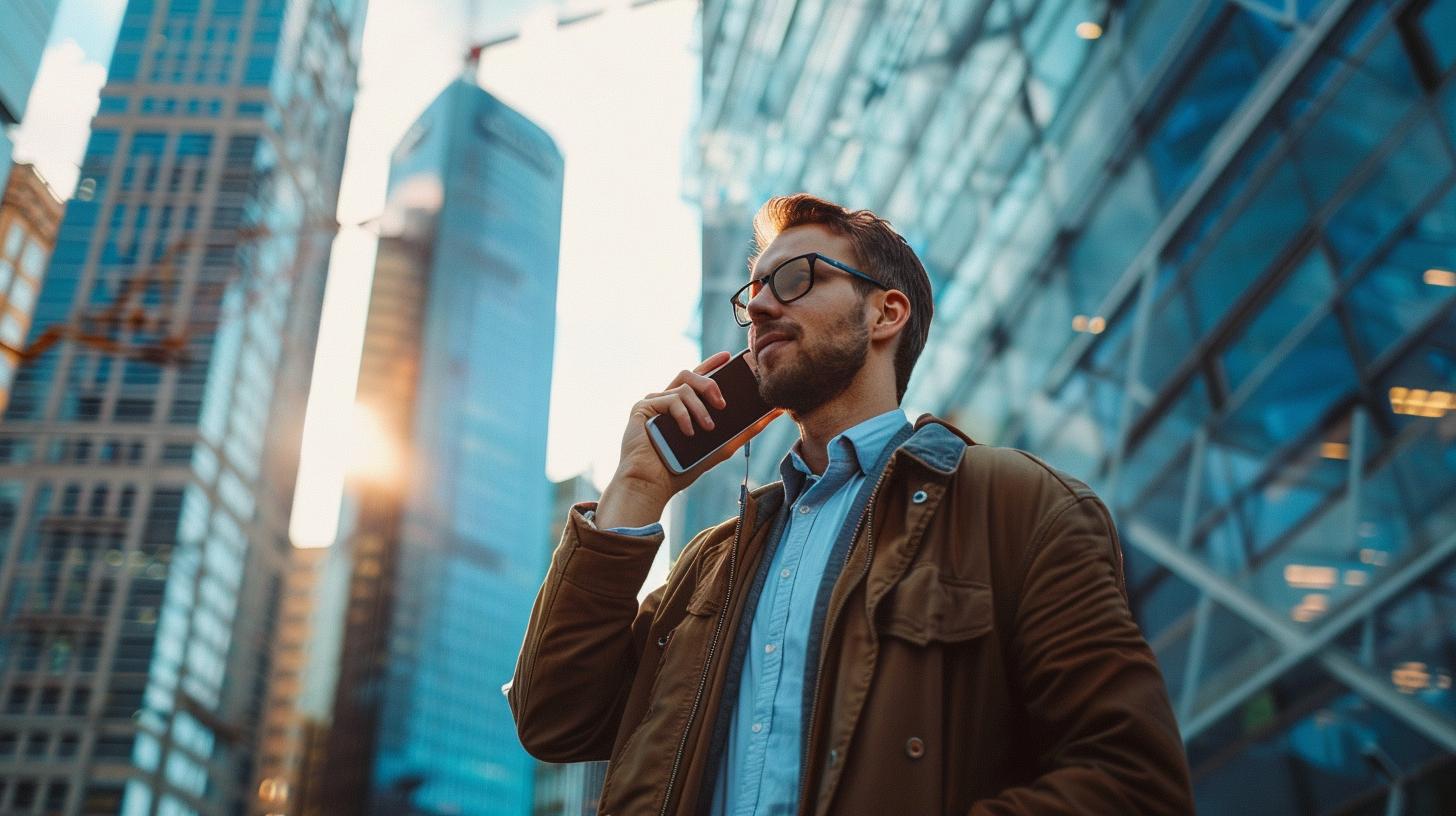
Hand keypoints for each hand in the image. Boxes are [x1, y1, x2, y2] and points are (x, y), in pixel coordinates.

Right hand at [595, 351, 781, 529]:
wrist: (652, 484)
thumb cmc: (681, 469)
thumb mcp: (721, 447)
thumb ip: (745, 430)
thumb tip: (774, 413)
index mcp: (681, 407)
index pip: (696, 378)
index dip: (711, 364)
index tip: (728, 357)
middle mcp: (666, 401)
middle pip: (690, 374)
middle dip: (710, 383)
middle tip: (723, 403)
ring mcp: (653, 403)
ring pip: (683, 385)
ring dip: (700, 406)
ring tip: (707, 427)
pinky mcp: (642, 407)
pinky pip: (670, 399)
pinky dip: (684, 415)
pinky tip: (689, 432)